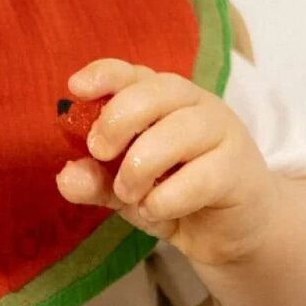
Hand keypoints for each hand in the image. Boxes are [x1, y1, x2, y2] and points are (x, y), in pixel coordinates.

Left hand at [55, 57, 284, 268]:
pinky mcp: (239, 169)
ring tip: (129, 194)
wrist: (234, 232)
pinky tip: (158, 210)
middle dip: (118, 121)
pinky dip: (167, 198)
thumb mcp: (127, 190)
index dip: (105, 75)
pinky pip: (200, 177)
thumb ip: (97, 181)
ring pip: (177, 133)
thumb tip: (66, 177)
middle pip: (156, 92)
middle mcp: (196, 106)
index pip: (134, 73)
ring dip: (139, 168)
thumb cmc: (178, 196)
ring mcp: (222, 133)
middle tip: (100, 154)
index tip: (76, 89)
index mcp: (165, 99)